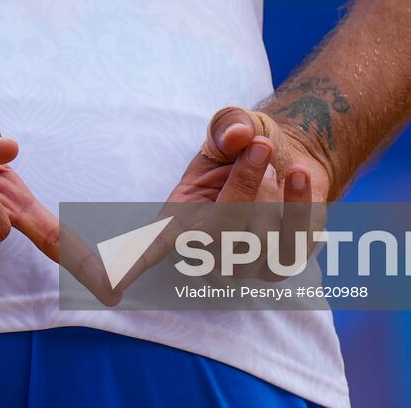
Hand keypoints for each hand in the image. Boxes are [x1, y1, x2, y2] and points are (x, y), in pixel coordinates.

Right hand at [66, 106, 333, 301]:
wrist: (290, 162)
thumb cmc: (245, 148)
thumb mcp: (231, 126)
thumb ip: (228, 125)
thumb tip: (239, 134)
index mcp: (177, 220)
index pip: (149, 246)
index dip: (128, 266)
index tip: (110, 286)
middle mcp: (204, 252)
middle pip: (218, 237)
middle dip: (243, 185)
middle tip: (259, 144)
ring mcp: (242, 267)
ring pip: (257, 241)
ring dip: (273, 193)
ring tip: (273, 165)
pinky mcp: (280, 268)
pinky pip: (292, 244)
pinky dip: (300, 205)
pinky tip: (299, 176)